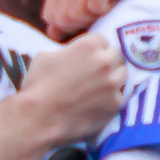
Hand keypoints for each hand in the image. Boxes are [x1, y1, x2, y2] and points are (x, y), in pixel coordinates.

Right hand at [12, 35, 126, 142]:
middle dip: (106, 62)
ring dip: (113, 79)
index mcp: (89, 46)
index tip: (86, 60)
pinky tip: (97, 104)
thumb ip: (66, 51)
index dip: (93, 50)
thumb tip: (69, 53)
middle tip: (93, 74)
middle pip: (116, 56)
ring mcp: (112, 84)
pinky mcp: (115, 105)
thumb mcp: (45, 57)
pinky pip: (119, 97)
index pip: (102, 41)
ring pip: (122, 75)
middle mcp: (105, 62)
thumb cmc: (37, 87)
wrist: (37, 119)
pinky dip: (110, 99)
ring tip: (98, 88)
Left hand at [40, 0, 159, 39]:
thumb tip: (52, 36)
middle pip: (63, 19)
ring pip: (78, 15)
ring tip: (108, 3)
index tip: (88, 17)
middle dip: (82, 23)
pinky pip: (96, 8)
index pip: (50, 17)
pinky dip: (109, 10)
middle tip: (100, 11)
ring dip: (96, 17)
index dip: (68, 26)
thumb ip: (68, 17)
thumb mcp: (87, 0)